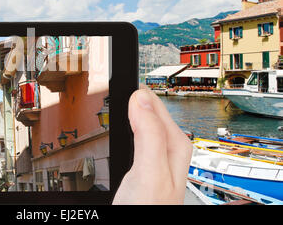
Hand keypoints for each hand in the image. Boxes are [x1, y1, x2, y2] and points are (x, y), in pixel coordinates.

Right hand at [113, 87, 192, 204]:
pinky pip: (133, 138)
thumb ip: (149, 135)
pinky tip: (119, 131)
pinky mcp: (141, 168)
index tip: (119, 80)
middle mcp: (167, 150)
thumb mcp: (149, 173)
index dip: (135, 91)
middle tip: (115, 85)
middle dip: (133, 100)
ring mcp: (153, 159)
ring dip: (129, 114)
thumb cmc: (148, 210)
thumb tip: (141, 97)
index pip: (153, 104)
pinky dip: (125, 130)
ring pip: (140, 124)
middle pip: (147, 112)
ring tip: (117, 101)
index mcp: (174, 145)